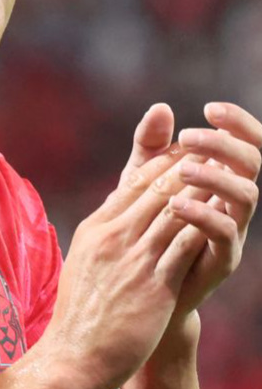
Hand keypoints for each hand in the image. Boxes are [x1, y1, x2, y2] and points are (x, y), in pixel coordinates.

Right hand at [36, 103, 258, 388]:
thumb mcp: (83, 257)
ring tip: (220, 174)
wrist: (74, 353)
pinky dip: (202, 225)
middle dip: (184, 168)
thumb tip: (117, 212)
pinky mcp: (153, 285)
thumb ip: (103, 231)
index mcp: (96, 227)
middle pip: (154, 190)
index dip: (160, 165)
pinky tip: (219, 214)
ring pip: (171, 211)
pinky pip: (182, 246)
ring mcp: (132, 259)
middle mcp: (113, 236)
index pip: (132, 184)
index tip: (181, 154)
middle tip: (208, 152)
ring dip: (198, 189)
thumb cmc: (79, 309)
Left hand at [161, 102, 261, 318]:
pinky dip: (204, 216)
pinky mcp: (221, 259)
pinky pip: (226, 234)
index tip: (210, 109)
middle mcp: (232, 199)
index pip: (244, 142)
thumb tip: (161, 107)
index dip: (237, 123)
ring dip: (216, 177)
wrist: (138, 282)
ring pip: (247, 196)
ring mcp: (232, 228)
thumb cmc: (143, 222)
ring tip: (183, 169)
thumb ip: (150, 145)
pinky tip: (176, 204)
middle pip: (251, 162)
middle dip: (224, 144)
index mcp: (219, 175)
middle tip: (188, 136)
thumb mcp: (141, 178)